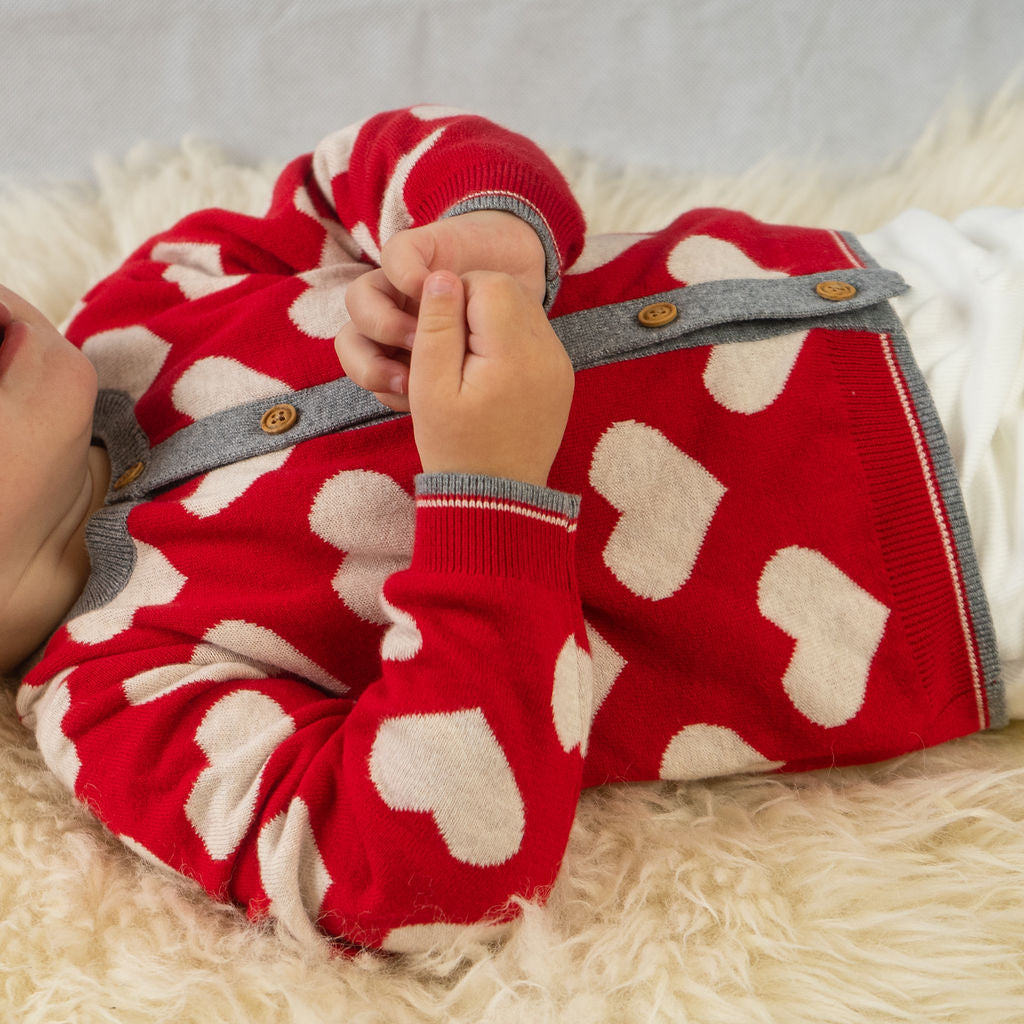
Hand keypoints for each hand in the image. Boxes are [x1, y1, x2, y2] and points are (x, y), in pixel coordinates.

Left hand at [335, 211, 546, 411]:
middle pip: (351, 343)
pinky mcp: (418, 247)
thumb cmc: (501, 333)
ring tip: (421, 336)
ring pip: (359, 302)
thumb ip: (442, 389)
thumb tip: (416, 406)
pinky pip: (393, 257)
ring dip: (384, 325)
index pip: (367, 374)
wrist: (522, 274)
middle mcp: (392, 318)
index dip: (381, 389)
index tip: (414, 403)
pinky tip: (432, 290)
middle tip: (409, 378)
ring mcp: (400, 283)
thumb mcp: (476, 373)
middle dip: (370, 366)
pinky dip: (405, 274)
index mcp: (398, 351)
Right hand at [409, 270, 572, 487]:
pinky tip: (490, 377)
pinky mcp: (562, 377)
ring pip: (523, 310)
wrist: (498, 500)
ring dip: (491, 323)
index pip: (488, 281)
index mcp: (514, 352)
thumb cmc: (456, 448)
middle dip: (474, 306)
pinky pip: (534, 336)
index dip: (454, 295)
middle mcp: (548, 352)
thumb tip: (443, 276)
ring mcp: (560, 364)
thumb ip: (436, 327)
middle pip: (510, 290)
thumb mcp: (430, 388)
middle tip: (451, 350)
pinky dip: (508, 343)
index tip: (439, 334)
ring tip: (468, 367)